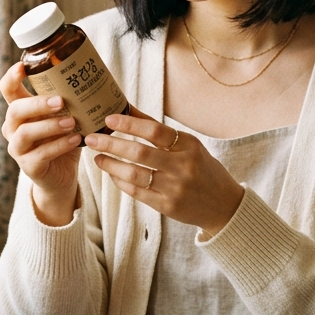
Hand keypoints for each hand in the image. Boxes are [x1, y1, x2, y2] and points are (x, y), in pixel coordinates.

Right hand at [0, 62, 80, 225]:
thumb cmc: (63, 138)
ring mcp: (18, 148)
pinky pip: (40, 154)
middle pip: (15, 110)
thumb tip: (95, 74)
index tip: (22, 66)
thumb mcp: (65, 116)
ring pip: (25, 133)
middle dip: (37, 104)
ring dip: (50, 125)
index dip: (11, 77)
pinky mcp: (28, 166)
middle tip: (61, 100)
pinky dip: (59, 145)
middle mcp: (13, 128)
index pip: (7, 90)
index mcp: (20, 111)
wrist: (62, 175)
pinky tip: (76, 140)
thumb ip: (70, 100)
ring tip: (72, 122)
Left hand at [85, 108, 244, 235]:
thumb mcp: (188, 145)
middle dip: (111, 144)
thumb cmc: (202, 168)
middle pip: (140, 153)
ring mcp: (175, 188)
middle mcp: (182, 166)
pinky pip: (137, 193)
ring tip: (97, 157)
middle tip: (91, 138)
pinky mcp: (167, 207)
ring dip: (111, 165)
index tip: (109, 119)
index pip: (155, 131)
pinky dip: (121, 182)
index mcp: (189, 146)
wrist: (223, 205)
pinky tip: (112, 173)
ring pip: (134, 175)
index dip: (130, 124)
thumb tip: (127, 108)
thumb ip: (157, 129)